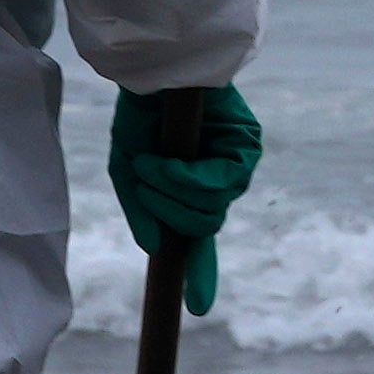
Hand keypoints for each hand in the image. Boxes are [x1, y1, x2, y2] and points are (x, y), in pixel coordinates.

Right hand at [110, 82, 261, 317]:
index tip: (196, 307)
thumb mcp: (127, 167)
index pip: (200, 239)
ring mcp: (236, 165)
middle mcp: (218, 182)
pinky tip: (167, 161)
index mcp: (190, 191)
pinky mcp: (247, 147)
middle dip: (167, 213)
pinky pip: (218, 186)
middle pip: (202, 226)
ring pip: (210, 210)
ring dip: (172, 194)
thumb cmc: (141, 113)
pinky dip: (185, 180)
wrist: (153, 66)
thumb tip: (158, 249)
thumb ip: (141, 210)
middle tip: (142, 181)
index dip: (200, 273)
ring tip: (150, 164)